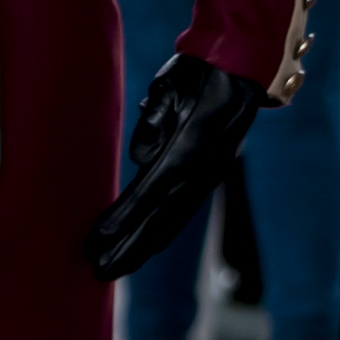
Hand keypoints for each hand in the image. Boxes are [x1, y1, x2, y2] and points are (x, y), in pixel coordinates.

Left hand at [82, 58, 267, 278]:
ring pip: (172, 222)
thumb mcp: (170, 84)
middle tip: (98, 271)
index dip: (122, 219)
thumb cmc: (200, 72)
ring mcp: (208, 177)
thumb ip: (154, 117)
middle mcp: (201, 171)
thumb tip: (141, 156)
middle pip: (160, 221)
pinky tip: (146, 245)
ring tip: (117, 267)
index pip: (149, 192)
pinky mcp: (209, 176)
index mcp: (188, 149)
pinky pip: (181, 213)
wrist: (243, 67)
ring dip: (143, 247)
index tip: (96, 239)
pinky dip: (161, 233)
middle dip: (128, 249)